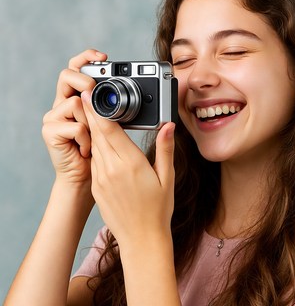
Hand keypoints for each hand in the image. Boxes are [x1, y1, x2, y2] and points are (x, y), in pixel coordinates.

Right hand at [42, 49, 106, 186]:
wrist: (86, 178)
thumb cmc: (100, 151)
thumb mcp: (107, 124)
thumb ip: (107, 106)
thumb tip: (123, 88)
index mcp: (76, 99)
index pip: (76, 69)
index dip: (85, 58)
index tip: (103, 55)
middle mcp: (61, 103)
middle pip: (68, 76)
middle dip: (85, 82)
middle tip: (95, 93)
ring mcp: (53, 117)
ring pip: (76, 103)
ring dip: (91, 124)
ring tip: (90, 139)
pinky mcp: (49, 131)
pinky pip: (77, 126)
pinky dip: (86, 140)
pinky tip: (85, 150)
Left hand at [81, 90, 175, 245]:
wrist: (141, 240)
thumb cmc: (158, 210)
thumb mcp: (167, 177)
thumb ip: (165, 149)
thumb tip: (168, 125)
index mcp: (130, 164)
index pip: (109, 129)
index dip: (98, 109)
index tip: (91, 93)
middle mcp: (111, 169)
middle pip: (97, 133)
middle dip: (91, 112)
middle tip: (86, 94)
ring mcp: (100, 179)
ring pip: (93, 145)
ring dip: (91, 127)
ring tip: (89, 111)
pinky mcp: (96, 186)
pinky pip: (94, 160)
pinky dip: (94, 145)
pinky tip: (96, 139)